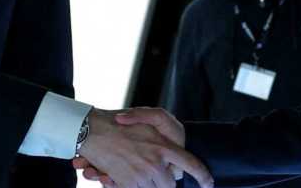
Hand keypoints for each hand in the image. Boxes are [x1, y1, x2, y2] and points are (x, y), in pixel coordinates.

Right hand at [74, 108, 211, 187]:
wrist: (93, 130)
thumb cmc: (120, 122)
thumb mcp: (149, 120)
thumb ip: (165, 139)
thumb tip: (175, 159)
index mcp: (164, 146)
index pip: (191, 164)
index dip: (202, 176)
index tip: (208, 184)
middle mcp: (155, 164)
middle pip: (170, 185)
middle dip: (165, 182)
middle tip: (156, 175)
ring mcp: (141, 176)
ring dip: (148, 185)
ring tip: (136, 172)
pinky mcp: (126, 184)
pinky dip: (134, 187)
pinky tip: (122, 177)